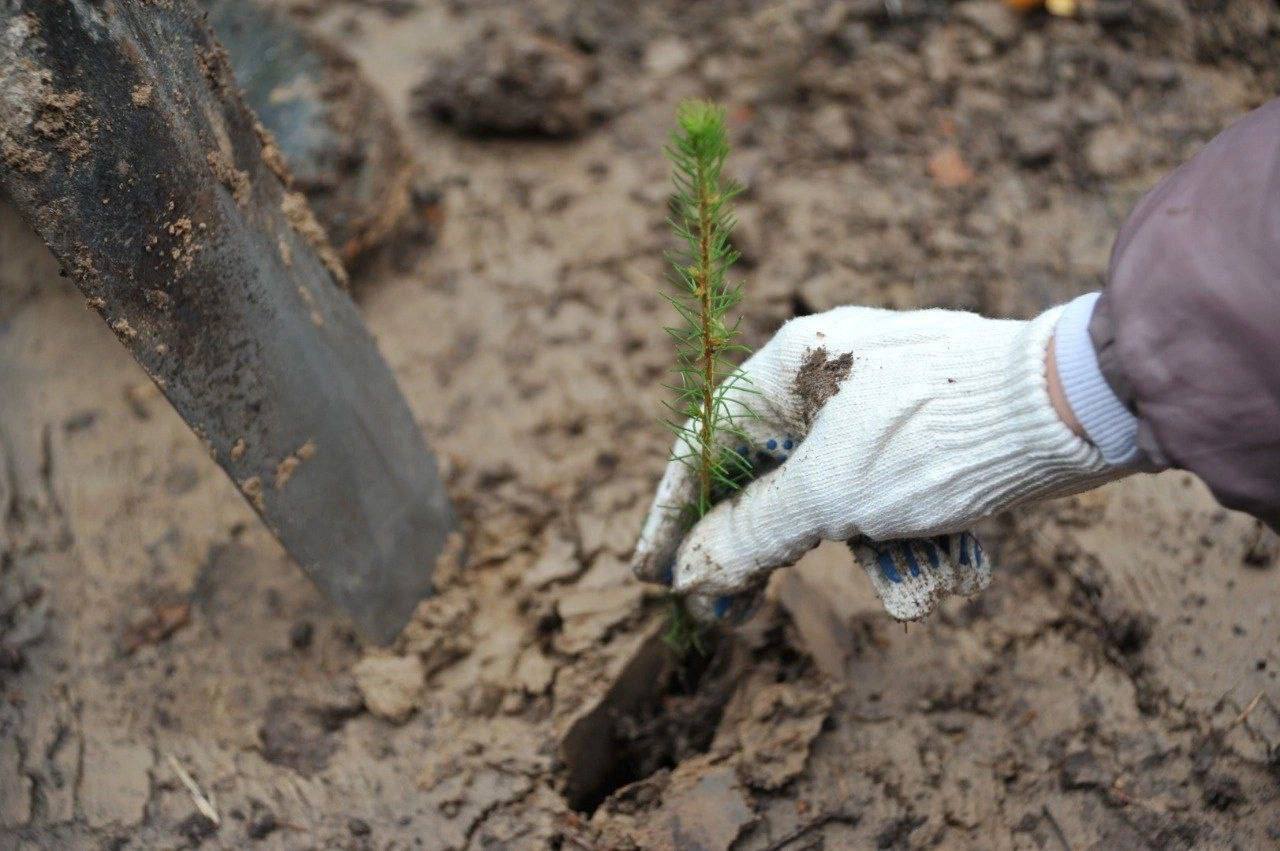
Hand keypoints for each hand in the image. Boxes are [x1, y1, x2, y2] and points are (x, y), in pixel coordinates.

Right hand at [633, 304, 1117, 620]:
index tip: (651, 575)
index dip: (672, 514)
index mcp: (789, 367)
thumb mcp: (833, 494)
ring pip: (841, 500)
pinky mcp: (930, 433)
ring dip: (874, 556)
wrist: (1080, 405)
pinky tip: (958, 570)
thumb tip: (692, 570)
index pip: (705, 443)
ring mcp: (881, 405)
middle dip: (774, 552)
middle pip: (770, 480)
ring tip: (919, 591)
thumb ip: (754, 532)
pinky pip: (896, 497)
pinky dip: (917, 539)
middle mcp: (829, 379)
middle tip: (738, 614)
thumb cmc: (941, 434)